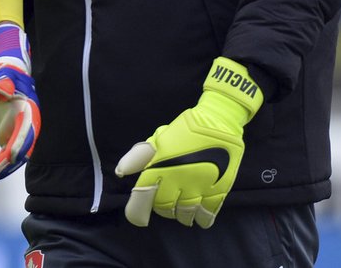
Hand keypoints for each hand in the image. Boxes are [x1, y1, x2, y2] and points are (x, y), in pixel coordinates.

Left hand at [0, 22, 40, 182]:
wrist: (5, 74)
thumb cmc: (6, 70)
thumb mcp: (3, 72)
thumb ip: (3, 79)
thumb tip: (0, 90)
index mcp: (30, 108)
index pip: (27, 128)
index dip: (20, 142)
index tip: (11, 156)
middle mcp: (28, 124)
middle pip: (21, 147)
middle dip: (8, 163)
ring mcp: (19, 132)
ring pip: (12, 155)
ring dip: (0, 168)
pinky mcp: (10, 136)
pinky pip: (4, 154)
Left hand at [114, 56, 263, 227]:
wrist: (218, 121)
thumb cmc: (184, 129)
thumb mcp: (158, 138)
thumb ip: (138, 156)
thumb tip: (121, 172)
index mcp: (160, 165)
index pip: (143, 195)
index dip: (137, 211)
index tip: (137, 216)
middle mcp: (178, 179)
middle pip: (164, 207)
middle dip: (161, 209)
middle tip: (163, 202)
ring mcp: (200, 186)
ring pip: (185, 214)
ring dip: (180, 215)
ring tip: (180, 208)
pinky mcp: (219, 190)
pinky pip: (208, 214)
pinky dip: (201, 219)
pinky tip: (198, 216)